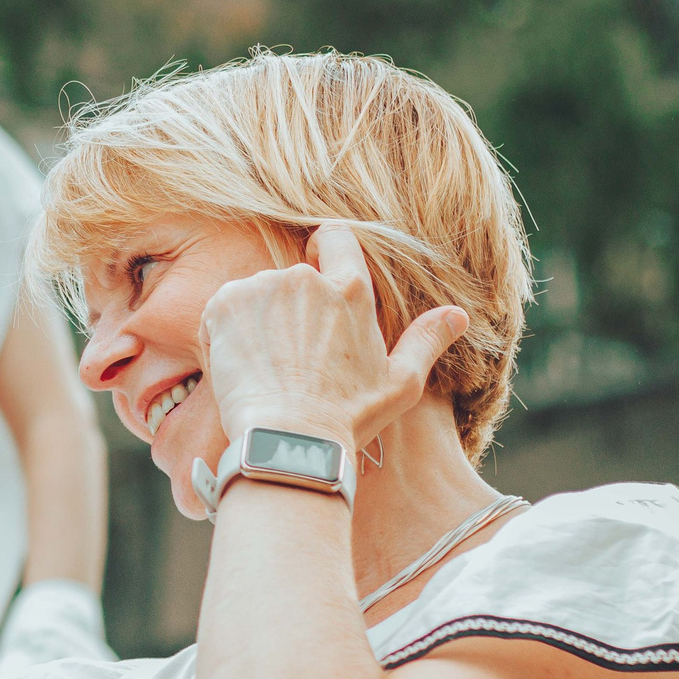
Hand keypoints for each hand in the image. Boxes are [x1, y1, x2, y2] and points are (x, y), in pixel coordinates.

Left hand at [198, 223, 466, 455]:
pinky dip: (227, 332)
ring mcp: (260, 288)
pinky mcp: (223, 305)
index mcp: (350, 290)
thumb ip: (426, 341)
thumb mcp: (400, 384)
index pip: (336, 237)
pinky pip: (223, 309)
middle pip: (293, 276)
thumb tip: (456, 315)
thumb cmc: (347, 418)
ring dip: (260, 319)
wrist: (287, 440)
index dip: (326, 251)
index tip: (319, 273)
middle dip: (292, 307)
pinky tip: (242, 367)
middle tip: (294, 356)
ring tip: (269, 368)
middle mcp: (303, 278)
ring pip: (258, 294)